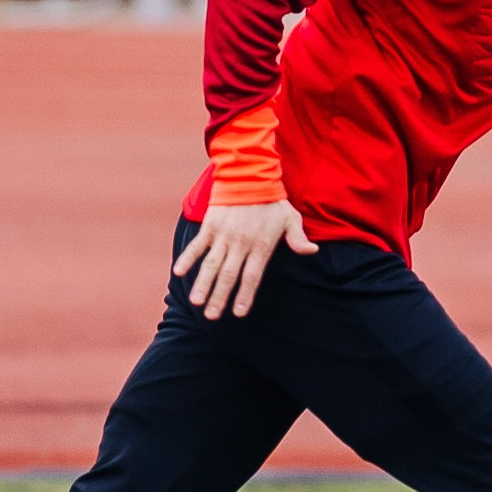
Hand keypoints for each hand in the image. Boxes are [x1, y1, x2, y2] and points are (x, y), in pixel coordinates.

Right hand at [174, 201, 317, 319]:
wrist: (250, 175)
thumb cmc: (273, 200)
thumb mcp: (290, 218)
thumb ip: (298, 239)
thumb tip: (312, 251)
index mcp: (261, 246)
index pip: (252, 277)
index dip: (245, 296)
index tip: (238, 313)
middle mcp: (241, 244)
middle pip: (229, 276)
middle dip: (220, 298)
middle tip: (213, 316)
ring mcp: (224, 235)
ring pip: (212, 265)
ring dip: (203, 284)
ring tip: (197, 302)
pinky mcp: (211, 226)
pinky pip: (197, 245)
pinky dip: (187, 258)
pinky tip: (179, 273)